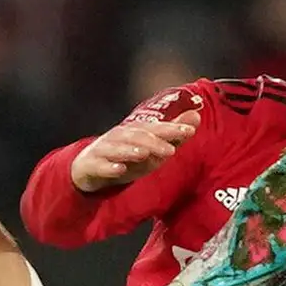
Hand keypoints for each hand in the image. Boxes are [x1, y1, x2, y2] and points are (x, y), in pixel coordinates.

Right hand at [69, 108, 197, 193]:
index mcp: (135, 131)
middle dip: (153, 141)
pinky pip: (100, 166)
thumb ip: (172, 133)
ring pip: (117, 148)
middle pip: (136, 136)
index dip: (171, 128)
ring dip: (130, 150)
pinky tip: (119, 170)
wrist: (88, 169)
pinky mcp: (91, 165)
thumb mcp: (151, 147)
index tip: (190, 131)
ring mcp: (103, 150)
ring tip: (144, 153)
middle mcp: (119, 137)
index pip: (155, 127)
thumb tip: (196, 116)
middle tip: (171, 149)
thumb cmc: (126, 157)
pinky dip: (109, 167)